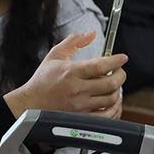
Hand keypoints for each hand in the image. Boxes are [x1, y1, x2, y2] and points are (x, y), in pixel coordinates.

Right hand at [3, 30, 127, 117]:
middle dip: (121, 75)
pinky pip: (107, 116)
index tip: (122, 58)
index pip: (101, 65)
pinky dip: (115, 108)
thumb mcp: (55, 55)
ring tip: (114, 85)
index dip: (116, 60)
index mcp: (71, 72)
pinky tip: (112, 101)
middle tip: (119, 71)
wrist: (31, 104)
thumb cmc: (43, 80)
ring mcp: (80, 106)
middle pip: (111, 83)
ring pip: (111, 99)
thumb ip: (74, 42)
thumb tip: (91, 34)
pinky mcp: (82, 118)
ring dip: (118, 90)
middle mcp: (77, 90)